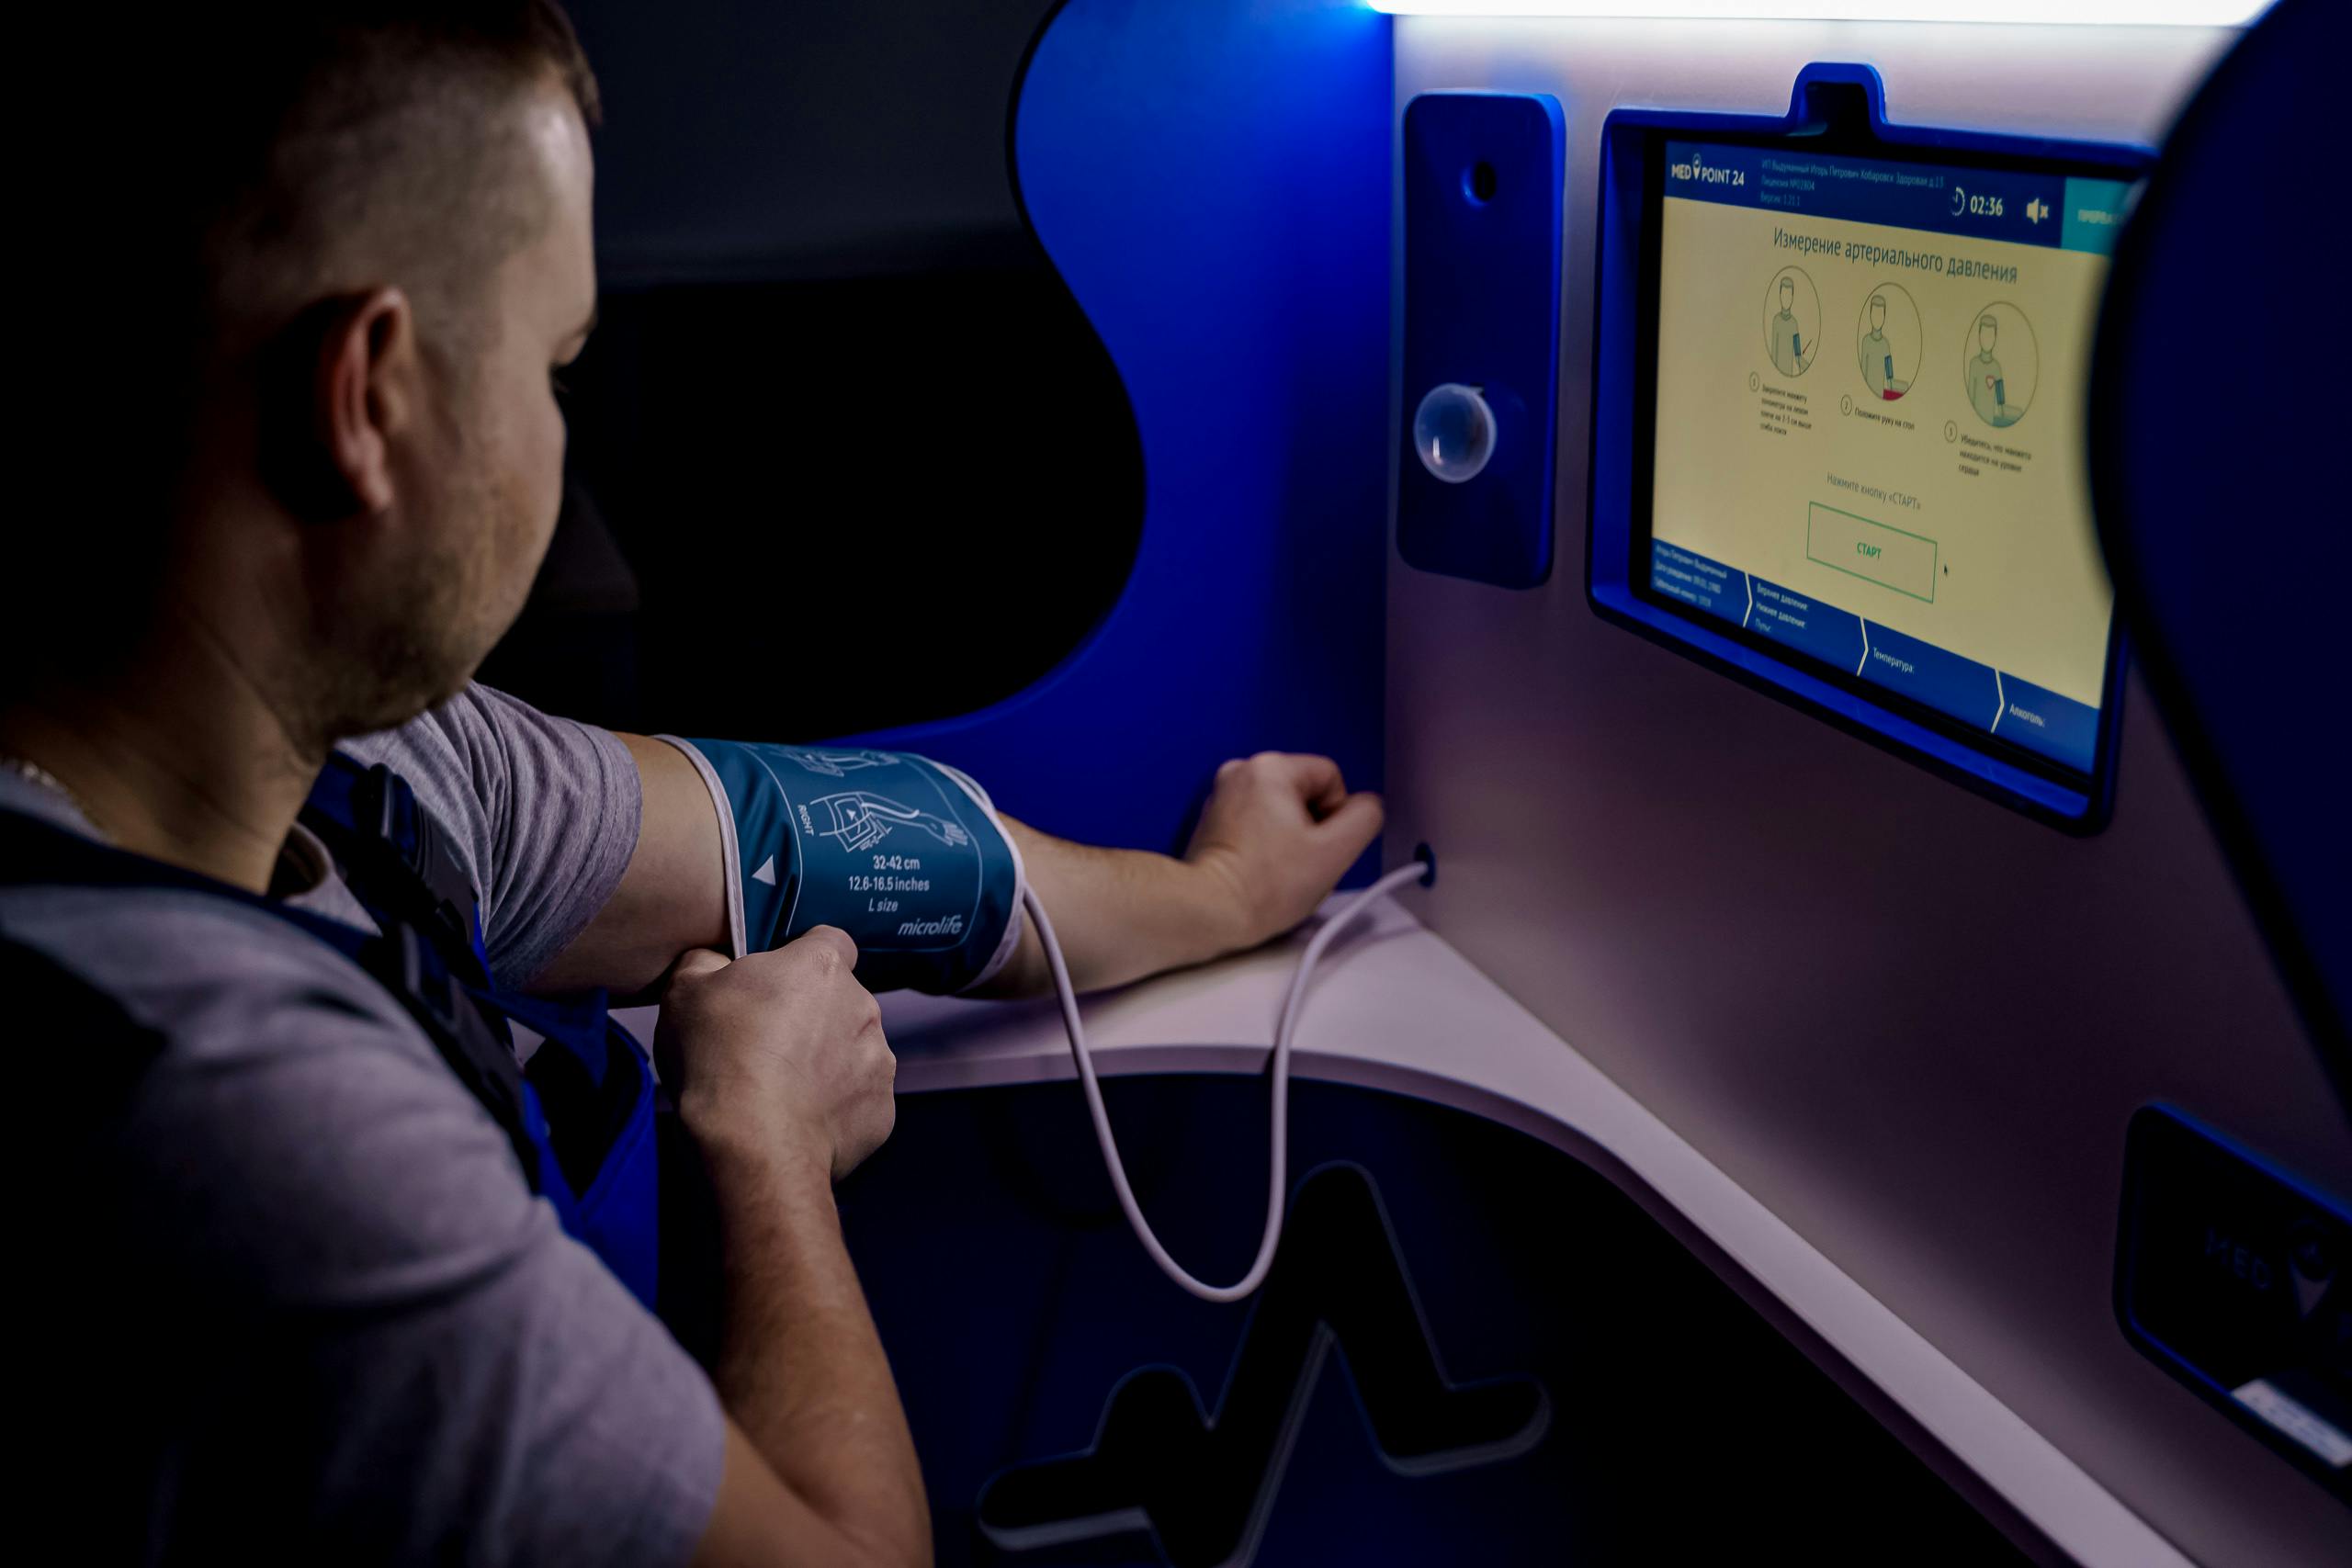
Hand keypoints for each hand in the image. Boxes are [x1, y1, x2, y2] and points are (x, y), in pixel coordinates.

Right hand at [656, 929, 895, 1181]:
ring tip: (781, 1091)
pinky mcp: (882, 1112)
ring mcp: (879, 1061)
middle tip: (766, 1046)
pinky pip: (858, 1101)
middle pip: (841, 1001)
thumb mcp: (685, 991)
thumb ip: (706, 962)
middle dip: (812, 1017)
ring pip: (854, 1051)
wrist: (751, 1145)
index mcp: (822, 966)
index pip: (829, 943)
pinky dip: (835, 1109)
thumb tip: (715, 962)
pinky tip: (799, 1122)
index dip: (802, 960)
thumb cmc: (717, 1058)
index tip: (774, 986)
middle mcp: (863, 1006)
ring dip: (827, 1064)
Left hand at [1184, 752, 1383, 952]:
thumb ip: (1365, 818)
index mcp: (1271, 767)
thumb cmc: (1268, 884)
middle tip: (1298, 862)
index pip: (1331, 778)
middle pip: (1306, 791)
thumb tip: (1365, 806)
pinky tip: (1260, 868)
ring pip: (1282, 807)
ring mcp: (1222, 793)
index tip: (1317, 847)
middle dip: (1312, 826)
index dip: (1336, 817)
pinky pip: (1257, 820)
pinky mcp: (1212, 818)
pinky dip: (1265, 841)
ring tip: (1277, 868)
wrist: (1208, 911)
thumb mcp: (1335, 852)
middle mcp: (1242, 769)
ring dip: (1290, 835)